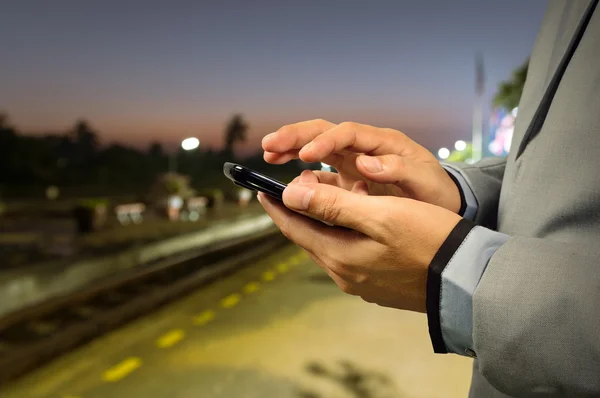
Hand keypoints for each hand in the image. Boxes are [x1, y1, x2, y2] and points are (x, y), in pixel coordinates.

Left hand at [257, 171, 461, 311]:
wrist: (467, 281)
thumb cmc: (428, 241)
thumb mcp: (380, 215)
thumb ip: (332, 205)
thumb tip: (290, 195)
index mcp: (339, 256)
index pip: (295, 228)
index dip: (276, 206)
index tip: (260, 190)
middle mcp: (344, 274)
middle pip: (310, 237)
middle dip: (299, 211)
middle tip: (292, 188)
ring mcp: (362, 283)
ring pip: (330, 244)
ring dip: (324, 221)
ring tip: (326, 198)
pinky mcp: (378, 284)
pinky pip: (349, 254)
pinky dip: (344, 233)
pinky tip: (356, 222)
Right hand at [262, 119, 461, 213]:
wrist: (442, 206)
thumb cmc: (436, 193)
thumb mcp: (425, 181)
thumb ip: (399, 170)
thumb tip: (365, 164)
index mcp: (383, 143)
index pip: (347, 134)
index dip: (324, 141)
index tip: (305, 155)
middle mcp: (364, 148)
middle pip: (324, 132)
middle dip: (295, 136)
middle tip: (269, 145)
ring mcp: (354, 163)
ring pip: (317, 148)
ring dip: (292, 149)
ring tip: (269, 154)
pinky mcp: (349, 181)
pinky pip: (321, 175)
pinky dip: (302, 176)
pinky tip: (288, 184)